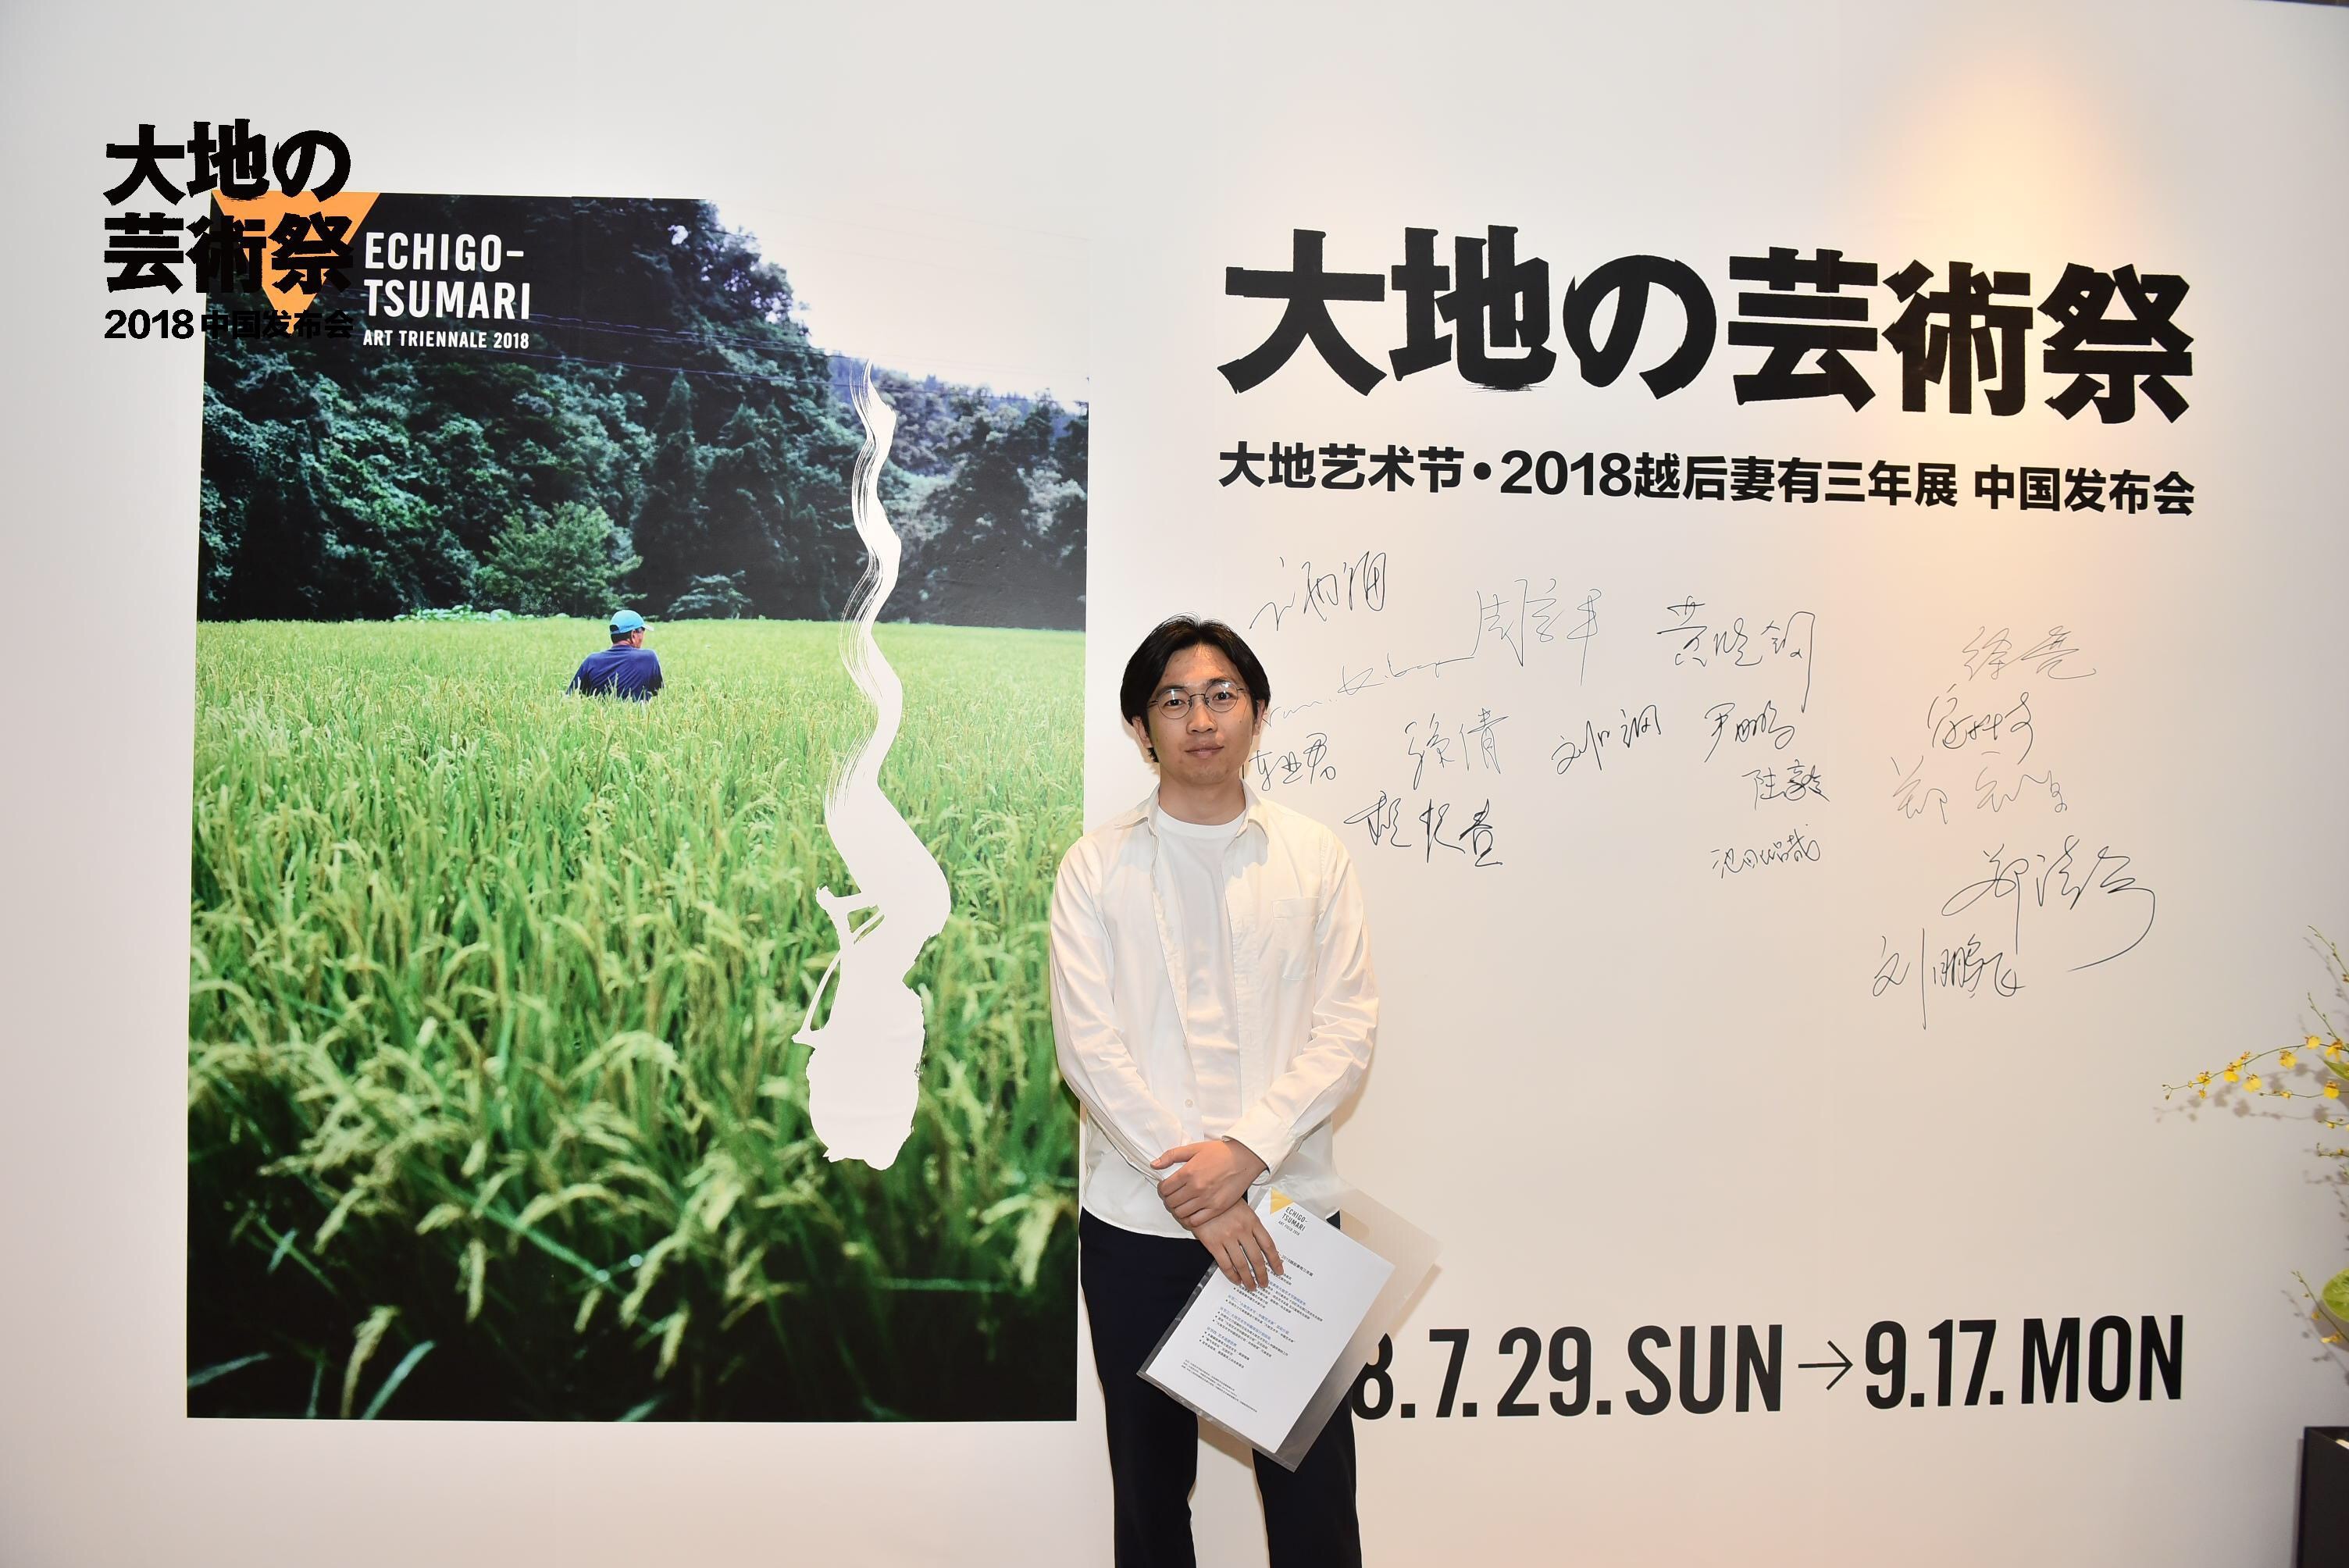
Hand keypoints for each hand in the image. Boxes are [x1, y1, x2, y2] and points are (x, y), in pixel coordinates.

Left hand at [1153, 1139, 1267, 1228]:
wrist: (1244, 1158)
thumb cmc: (1220, 1152)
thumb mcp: (1194, 1148)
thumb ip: (1172, 1155)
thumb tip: (1154, 1164)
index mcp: (1188, 1172)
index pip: (1165, 1189)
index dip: (1162, 1189)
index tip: (1166, 1187)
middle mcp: (1196, 1187)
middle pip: (1171, 1202)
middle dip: (1168, 1200)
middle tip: (1173, 1196)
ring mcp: (1207, 1200)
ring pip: (1181, 1213)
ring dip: (1177, 1210)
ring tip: (1182, 1204)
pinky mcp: (1217, 1208)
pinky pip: (1196, 1221)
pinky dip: (1189, 1220)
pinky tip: (1191, 1213)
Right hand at [1193, 1204, 1282, 1290]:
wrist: (1200, 1198)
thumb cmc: (1223, 1203)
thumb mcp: (1243, 1208)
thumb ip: (1252, 1225)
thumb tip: (1263, 1246)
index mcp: (1252, 1221)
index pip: (1268, 1244)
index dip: (1275, 1260)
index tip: (1279, 1270)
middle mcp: (1241, 1230)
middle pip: (1256, 1258)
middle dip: (1262, 1274)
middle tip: (1264, 1284)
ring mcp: (1227, 1237)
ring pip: (1241, 1264)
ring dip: (1248, 1278)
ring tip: (1251, 1286)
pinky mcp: (1212, 1243)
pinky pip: (1225, 1264)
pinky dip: (1232, 1275)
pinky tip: (1236, 1280)